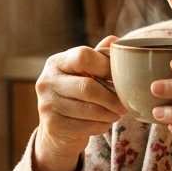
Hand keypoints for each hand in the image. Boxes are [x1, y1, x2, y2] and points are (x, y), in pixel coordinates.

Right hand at [32, 38, 126, 170]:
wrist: (58, 130)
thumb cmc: (77, 96)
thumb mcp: (84, 73)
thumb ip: (98, 57)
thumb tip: (115, 40)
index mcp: (56, 62)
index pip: (83, 56)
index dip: (106, 66)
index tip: (120, 78)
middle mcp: (46, 81)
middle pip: (87, 87)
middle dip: (111, 98)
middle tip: (124, 105)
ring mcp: (46, 104)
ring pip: (89, 109)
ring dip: (109, 114)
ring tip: (116, 114)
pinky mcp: (52, 126)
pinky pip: (86, 127)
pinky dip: (101, 126)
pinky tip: (102, 124)